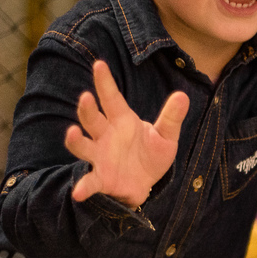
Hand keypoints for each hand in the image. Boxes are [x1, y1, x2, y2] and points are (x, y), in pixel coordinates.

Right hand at [65, 60, 188, 206]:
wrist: (147, 184)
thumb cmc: (151, 155)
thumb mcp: (166, 137)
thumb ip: (171, 118)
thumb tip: (183, 96)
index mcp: (122, 121)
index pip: (111, 98)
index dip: (104, 82)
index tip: (99, 64)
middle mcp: (106, 136)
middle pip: (92, 119)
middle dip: (87, 109)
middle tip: (85, 97)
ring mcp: (100, 156)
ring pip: (83, 145)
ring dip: (75, 140)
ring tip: (73, 133)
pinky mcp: (101, 179)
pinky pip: (89, 182)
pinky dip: (83, 187)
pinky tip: (78, 193)